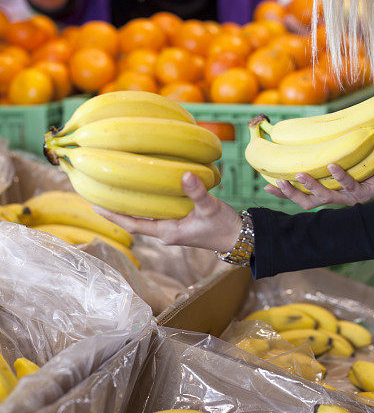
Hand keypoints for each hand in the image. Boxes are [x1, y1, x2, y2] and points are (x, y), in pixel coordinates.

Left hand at [93, 173, 241, 252]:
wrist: (238, 237)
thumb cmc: (223, 226)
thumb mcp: (210, 208)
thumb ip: (197, 192)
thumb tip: (185, 175)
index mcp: (168, 232)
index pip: (133, 225)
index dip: (113, 216)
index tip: (95, 206)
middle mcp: (166, 231)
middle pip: (133, 221)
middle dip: (115, 210)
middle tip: (97, 194)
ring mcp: (172, 228)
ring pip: (144, 217)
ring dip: (130, 206)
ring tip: (114, 191)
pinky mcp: (180, 223)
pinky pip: (156, 212)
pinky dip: (146, 203)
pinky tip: (144, 191)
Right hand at [264, 161, 373, 210]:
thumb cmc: (368, 165)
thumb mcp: (343, 158)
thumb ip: (326, 155)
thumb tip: (306, 138)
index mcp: (329, 192)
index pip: (302, 196)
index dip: (284, 193)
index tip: (266, 184)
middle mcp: (337, 198)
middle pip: (308, 202)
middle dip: (291, 193)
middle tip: (276, 181)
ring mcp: (350, 198)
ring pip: (326, 197)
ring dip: (311, 186)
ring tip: (299, 174)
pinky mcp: (365, 193)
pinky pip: (350, 186)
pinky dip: (340, 176)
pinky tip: (332, 165)